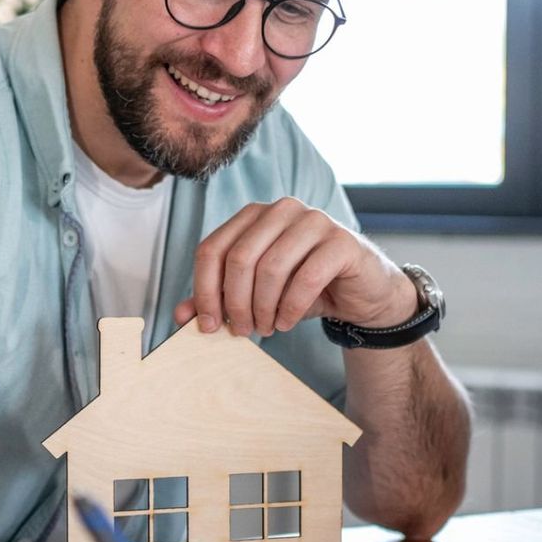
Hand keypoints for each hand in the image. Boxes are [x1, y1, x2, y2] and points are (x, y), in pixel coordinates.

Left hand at [173, 199, 415, 336]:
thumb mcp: (257, 295)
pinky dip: (291, 308)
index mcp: (254, 215)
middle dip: (235, 303)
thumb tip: (181, 315)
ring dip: (263, 308)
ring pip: (271, 268)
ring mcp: (315, 221)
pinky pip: (306, 277)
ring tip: (266, 328)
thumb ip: (220, 299)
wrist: (361, 293)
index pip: (212, 249)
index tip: (208, 326)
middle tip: (241, 331)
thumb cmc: (305, 289)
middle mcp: (282, 209)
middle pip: (239, 258)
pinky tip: (287, 323)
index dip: (204, 290)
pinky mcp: (342, 241)